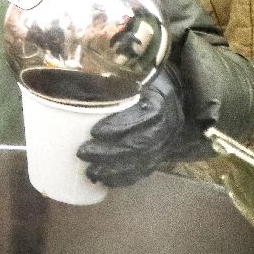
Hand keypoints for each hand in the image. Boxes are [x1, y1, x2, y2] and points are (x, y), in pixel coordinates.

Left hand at [77, 66, 201, 186]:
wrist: (177, 95)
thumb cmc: (146, 80)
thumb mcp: (135, 72)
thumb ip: (113, 78)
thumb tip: (75, 73)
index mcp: (162, 99)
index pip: (146, 116)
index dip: (121, 125)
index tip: (94, 131)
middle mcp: (169, 123)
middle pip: (142, 143)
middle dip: (110, 151)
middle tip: (82, 152)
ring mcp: (167, 142)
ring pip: (143, 161)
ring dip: (115, 169)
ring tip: (90, 171)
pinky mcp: (162, 154)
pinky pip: (145, 170)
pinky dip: (124, 178)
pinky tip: (105, 181)